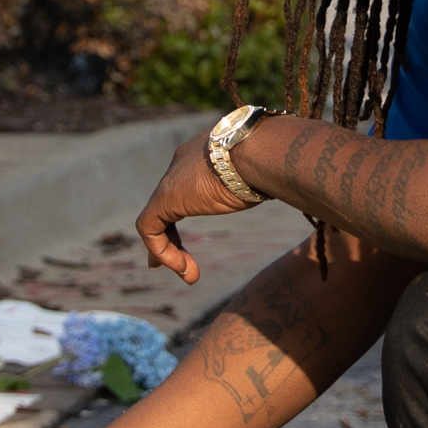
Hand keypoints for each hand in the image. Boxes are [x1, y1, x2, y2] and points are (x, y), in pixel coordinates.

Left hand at [133, 129, 253, 283]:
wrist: (258, 151)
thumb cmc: (268, 163)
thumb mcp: (258, 175)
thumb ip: (255, 183)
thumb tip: (277, 189)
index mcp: (203, 154)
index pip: (186, 187)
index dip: (187, 211)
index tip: (195, 235)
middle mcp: (183, 163)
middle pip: (167, 204)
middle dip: (169, 236)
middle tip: (181, 264)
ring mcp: (171, 179)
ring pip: (156, 220)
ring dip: (170, 251)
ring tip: (190, 275)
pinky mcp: (164, 197)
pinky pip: (149, 228)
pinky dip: (162, 250)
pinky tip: (183, 267)